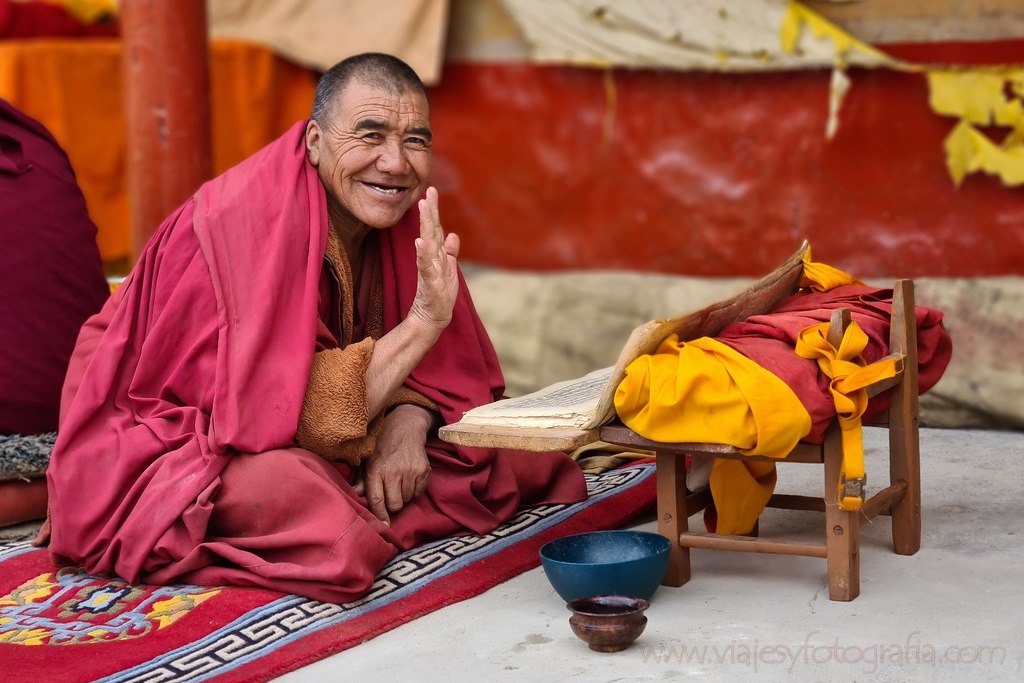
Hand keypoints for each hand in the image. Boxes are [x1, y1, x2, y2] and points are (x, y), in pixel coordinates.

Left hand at [355, 405, 433, 522]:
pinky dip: (414, 490)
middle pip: (395, 504)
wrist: (406, 426)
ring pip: (407, 499)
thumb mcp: (367, 459)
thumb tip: (355, 496)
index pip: (377, 499)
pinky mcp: (424, 470)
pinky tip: (409, 479)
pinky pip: (419, 492)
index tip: (382, 525)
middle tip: (390, 494)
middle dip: (392, 504)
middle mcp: (394, 471)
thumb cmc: (382, 444)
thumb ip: (361, 478)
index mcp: (376, 469)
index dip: (379, 515)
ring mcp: (410, 470)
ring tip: (399, 483)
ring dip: (403, 496)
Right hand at [407, 186, 459, 330]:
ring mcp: (428, 269)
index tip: (431, 191)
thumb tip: (453, 234)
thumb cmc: (440, 294)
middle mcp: (431, 258)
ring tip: (423, 208)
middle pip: (430, 230)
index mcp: (437, 254)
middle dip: (429, 211)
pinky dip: (423, 253)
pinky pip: (425, 266)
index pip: (435, 228)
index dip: (433, 211)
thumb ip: (450, 252)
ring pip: (427, 243)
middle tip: (428, 192)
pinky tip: (420, 242)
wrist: (434, 317)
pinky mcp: (429, 282)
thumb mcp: (449, 269)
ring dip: (425, 225)